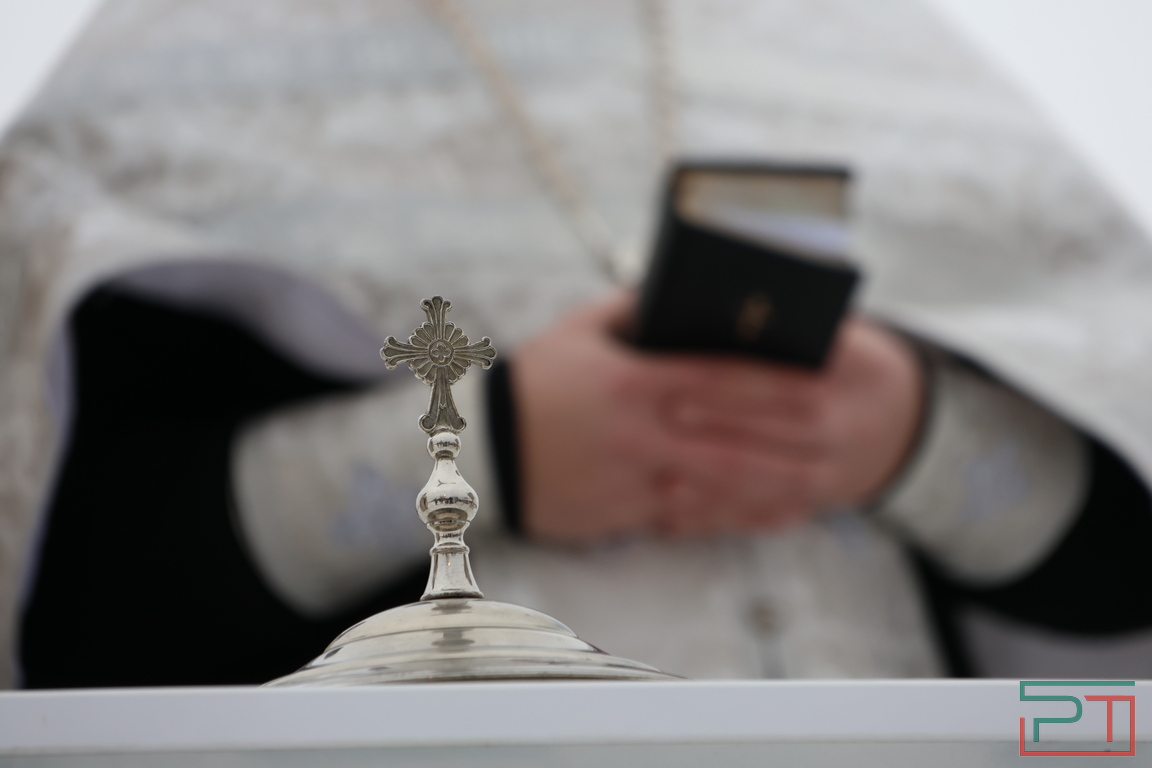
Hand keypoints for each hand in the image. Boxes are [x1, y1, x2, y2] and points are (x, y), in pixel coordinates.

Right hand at [511, 293, 924, 543]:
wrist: (480, 446)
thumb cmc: (537, 379)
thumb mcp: (582, 331)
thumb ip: (636, 310)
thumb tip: (687, 295)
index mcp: (632, 382)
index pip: (719, 383)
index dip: (775, 386)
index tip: (821, 384)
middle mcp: (637, 435)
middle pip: (731, 442)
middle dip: (790, 443)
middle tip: (840, 439)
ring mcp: (630, 480)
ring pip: (717, 489)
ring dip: (773, 488)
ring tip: (820, 481)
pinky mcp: (621, 514)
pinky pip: (691, 520)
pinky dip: (737, 518)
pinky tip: (774, 513)